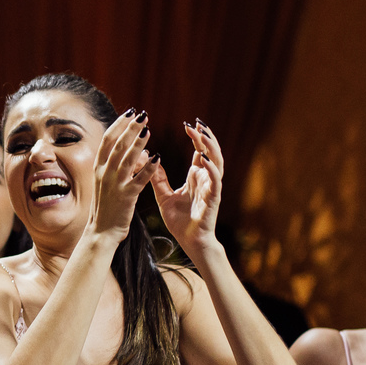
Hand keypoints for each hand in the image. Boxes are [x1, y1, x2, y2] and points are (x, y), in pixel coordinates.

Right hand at [89, 109, 159, 242]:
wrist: (101, 232)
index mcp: (98, 168)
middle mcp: (104, 174)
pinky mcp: (126, 197)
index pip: (108, 140)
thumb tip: (128, 147)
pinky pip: (139, 179)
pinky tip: (158, 157)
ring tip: (148, 129)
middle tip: (143, 115)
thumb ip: (112, 164)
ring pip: (127, 159)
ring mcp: (115, 185)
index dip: (119, 124)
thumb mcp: (104, 182)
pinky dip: (148, 168)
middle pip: (117, 145)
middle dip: (130, 128)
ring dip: (138, 143)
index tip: (130, 112)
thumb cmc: (105, 206)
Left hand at [150, 120, 221, 260]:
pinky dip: (211, 169)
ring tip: (202, 134)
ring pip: (217, 162)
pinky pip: (215, 181)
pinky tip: (204, 159)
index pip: (199, 151)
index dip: (196, 137)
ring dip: (211, 147)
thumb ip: (157, 179)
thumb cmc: (180, 221)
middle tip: (197, 122)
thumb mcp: (164, 196)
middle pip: (211, 152)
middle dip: (205, 136)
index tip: (188, 124)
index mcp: (196, 177)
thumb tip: (148, 160)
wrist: (189, 242)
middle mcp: (206, 179)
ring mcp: (211, 188)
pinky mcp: (213, 199)